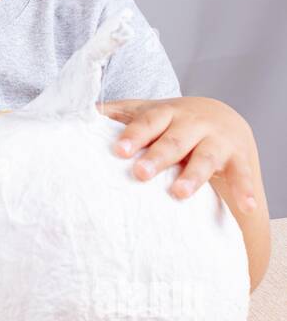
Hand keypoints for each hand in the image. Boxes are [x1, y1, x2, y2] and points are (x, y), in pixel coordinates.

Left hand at [96, 96, 259, 214]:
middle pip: (174, 140)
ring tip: (178, 193)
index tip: (118, 151)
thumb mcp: (150, 114)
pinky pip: (243, 176)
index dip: (134, 136)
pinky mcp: (238, 159)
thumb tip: (74, 113)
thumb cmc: (174, 122)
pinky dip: (245, 191)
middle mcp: (193, 124)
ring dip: (193, 175)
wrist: (225, 121)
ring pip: (204, 158)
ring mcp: (216, 141)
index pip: (148, 122)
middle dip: (158, 156)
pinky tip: (245, 207)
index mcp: (167, 113)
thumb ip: (119, 115)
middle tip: (140, 173)